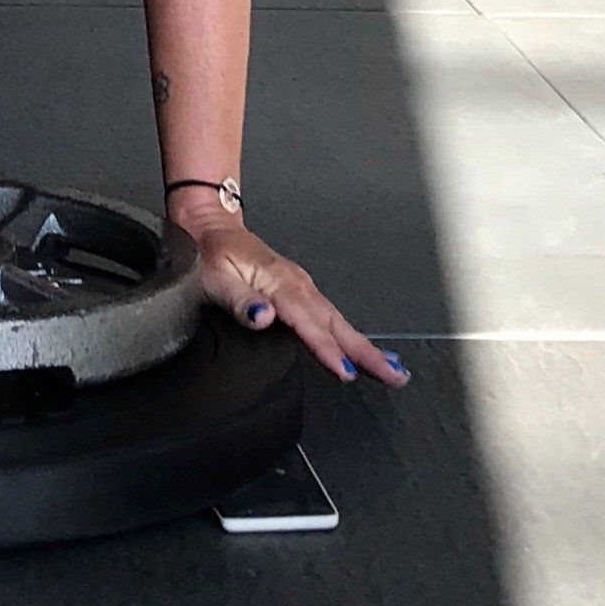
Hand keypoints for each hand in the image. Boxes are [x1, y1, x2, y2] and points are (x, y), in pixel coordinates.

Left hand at [173, 196, 408, 390]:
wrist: (212, 228)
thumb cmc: (210, 255)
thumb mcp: (213, 279)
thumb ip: (239, 300)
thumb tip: (263, 318)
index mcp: (279, 282)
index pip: (309, 323)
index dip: (327, 350)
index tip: (345, 371)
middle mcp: (297, 284)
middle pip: (338, 325)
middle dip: (368, 353)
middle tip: (394, 377)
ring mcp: (302, 287)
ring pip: (340, 322)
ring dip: (366, 347)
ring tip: (391, 371)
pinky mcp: (301, 291)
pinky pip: (331, 317)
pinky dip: (351, 336)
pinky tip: (362, 351)